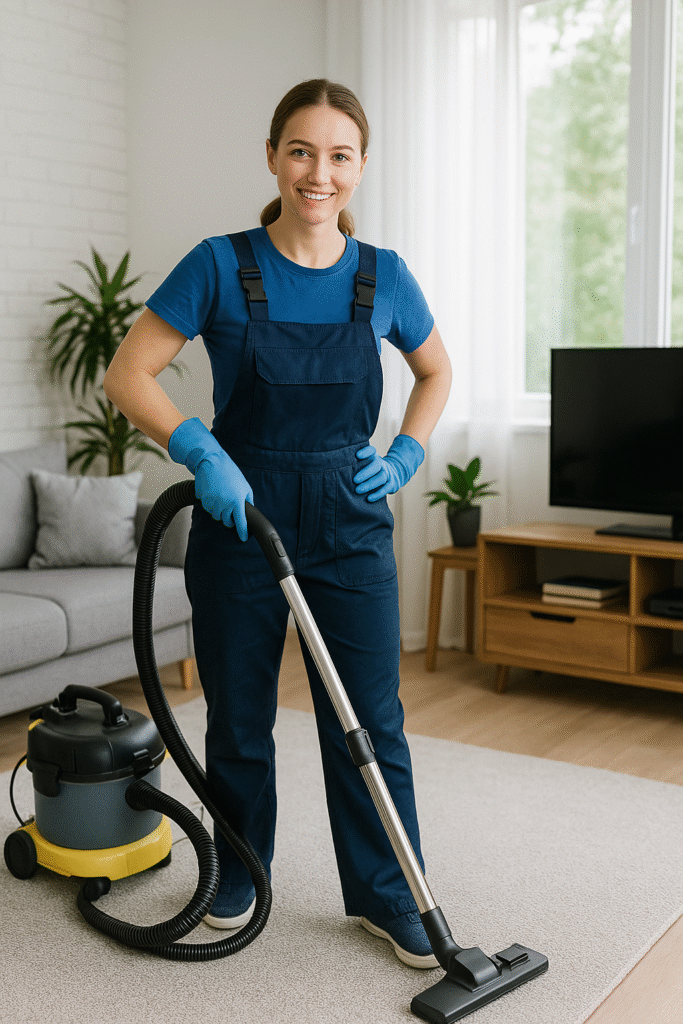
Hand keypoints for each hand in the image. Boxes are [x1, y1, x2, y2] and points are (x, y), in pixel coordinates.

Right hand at [168, 418, 252, 540]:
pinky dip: (210, 503)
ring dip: (219, 510)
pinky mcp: (203, 499)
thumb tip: (249, 511)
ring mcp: (213, 502)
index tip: (244, 538)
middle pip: (226, 521)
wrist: (212, 460)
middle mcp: (225, 503)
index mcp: (237, 500)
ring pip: (216, 516)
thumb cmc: (230, 472)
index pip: (241, 522)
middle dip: (229, 518)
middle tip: (229, 507)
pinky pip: (207, 507)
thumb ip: (248, 499)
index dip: (243, 532)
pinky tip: (213, 492)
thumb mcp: (244, 485)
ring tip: (221, 497)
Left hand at [353, 434, 424, 501]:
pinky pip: (386, 489)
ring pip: (381, 478)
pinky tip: (369, 498)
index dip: (365, 452)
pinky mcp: (392, 484)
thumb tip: (341, 469)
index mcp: (373, 457)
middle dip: (365, 473)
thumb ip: (356, 464)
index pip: (371, 450)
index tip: (357, 455)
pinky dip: (377, 494)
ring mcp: (388, 473)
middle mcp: (381, 464)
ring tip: (358, 490)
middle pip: (376, 465)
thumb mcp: (367, 464)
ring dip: (369, 484)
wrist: (392, 474)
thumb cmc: (372, 471)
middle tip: (354, 480)